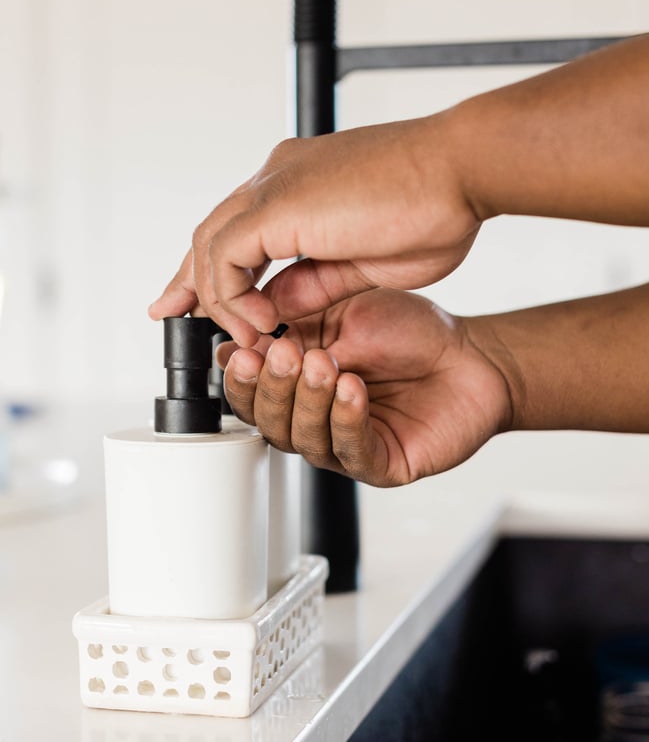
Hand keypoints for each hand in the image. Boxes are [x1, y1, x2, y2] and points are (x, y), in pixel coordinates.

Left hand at [149, 114, 479, 346]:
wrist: (464, 171)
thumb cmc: (436, 208)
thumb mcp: (360, 263)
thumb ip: (311, 282)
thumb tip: (272, 306)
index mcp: (299, 185)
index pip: (237, 229)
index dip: (213, 269)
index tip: (198, 304)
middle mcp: (279, 176)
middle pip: (211, 232)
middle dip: (189, 281)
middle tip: (173, 317)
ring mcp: (275, 184)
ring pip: (209, 242)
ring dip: (219, 297)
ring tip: (247, 336)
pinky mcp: (278, 202)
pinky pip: (224, 255)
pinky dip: (231, 294)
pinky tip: (261, 321)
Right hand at [216, 289, 510, 486]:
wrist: (474, 355)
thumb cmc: (412, 333)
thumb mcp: (346, 313)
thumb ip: (298, 324)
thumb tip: (246, 333)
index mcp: (298, 383)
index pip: (252, 392)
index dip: (241, 376)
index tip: (242, 351)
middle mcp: (315, 418)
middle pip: (270, 421)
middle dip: (271, 387)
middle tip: (281, 355)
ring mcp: (345, 444)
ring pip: (304, 438)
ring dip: (307, 400)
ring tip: (320, 366)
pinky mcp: (381, 463)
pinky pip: (351, 449)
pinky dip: (345, 418)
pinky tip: (350, 389)